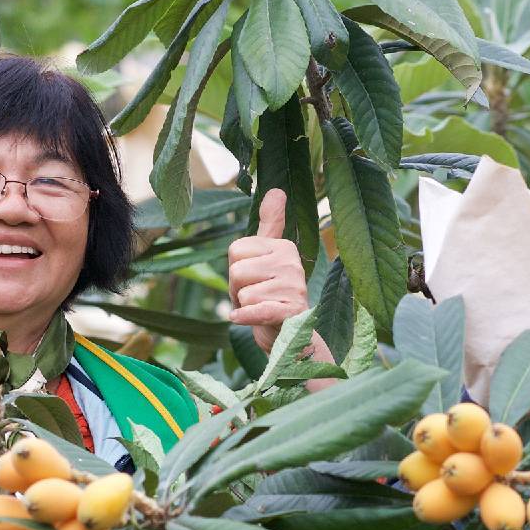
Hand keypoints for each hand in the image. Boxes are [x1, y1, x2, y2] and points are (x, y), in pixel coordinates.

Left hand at [228, 189, 311, 351]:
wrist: (289, 339)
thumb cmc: (272, 296)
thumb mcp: (269, 257)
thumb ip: (270, 225)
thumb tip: (277, 190)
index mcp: (284, 246)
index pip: (235, 250)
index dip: (236, 271)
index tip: (254, 281)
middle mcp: (292, 262)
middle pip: (236, 271)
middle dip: (237, 291)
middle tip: (256, 299)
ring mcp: (294, 287)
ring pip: (242, 293)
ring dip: (244, 307)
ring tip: (261, 310)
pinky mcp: (291, 312)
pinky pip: (254, 309)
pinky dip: (244, 317)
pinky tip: (246, 319)